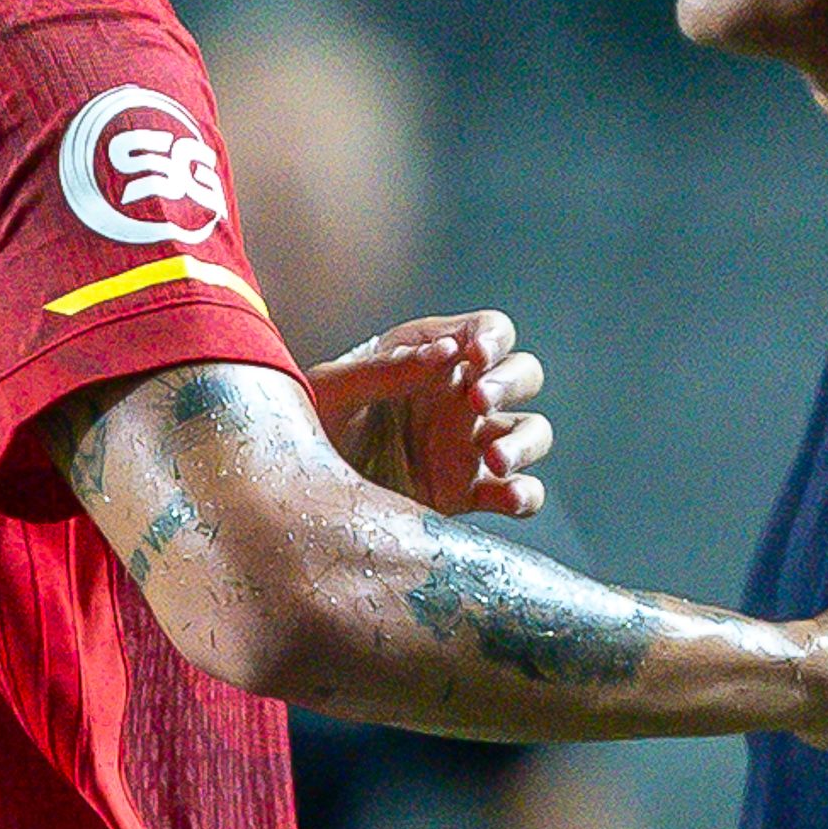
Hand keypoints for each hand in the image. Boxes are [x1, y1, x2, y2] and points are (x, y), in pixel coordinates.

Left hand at [309, 311, 552, 518]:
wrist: (296, 496)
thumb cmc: (306, 426)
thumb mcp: (330, 391)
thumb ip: (384, 371)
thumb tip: (443, 354)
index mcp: (432, 358)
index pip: (488, 331)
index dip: (493, 338)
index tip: (475, 357)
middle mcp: (460, 398)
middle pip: (522, 374)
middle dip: (509, 382)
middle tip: (477, 399)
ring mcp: (469, 447)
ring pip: (531, 432)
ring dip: (523, 441)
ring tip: (494, 458)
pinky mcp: (469, 494)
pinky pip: (518, 492)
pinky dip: (525, 494)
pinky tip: (510, 496)